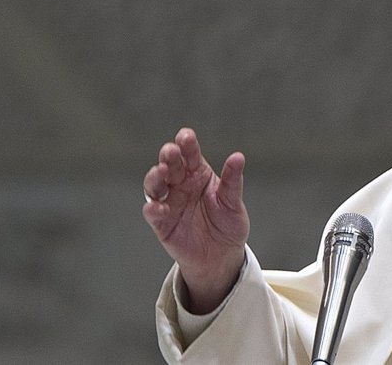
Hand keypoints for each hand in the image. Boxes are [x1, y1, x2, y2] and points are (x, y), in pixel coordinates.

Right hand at [143, 128, 249, 313]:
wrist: (222, 255)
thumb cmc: (228, 224)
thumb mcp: (233, 202)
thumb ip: (232, 181)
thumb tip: (238, 156)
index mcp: (198, 173)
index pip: (190, 154)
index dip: (186, 143)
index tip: (186, 136)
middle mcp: (180, 184)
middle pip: (170, 165)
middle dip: (168, 156)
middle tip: (170, 151)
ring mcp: (169, 202)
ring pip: (155, 185)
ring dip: (155, 177)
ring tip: (161, 173)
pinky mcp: (162, 223)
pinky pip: (153, 213)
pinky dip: (153, 209)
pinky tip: (160, 207)